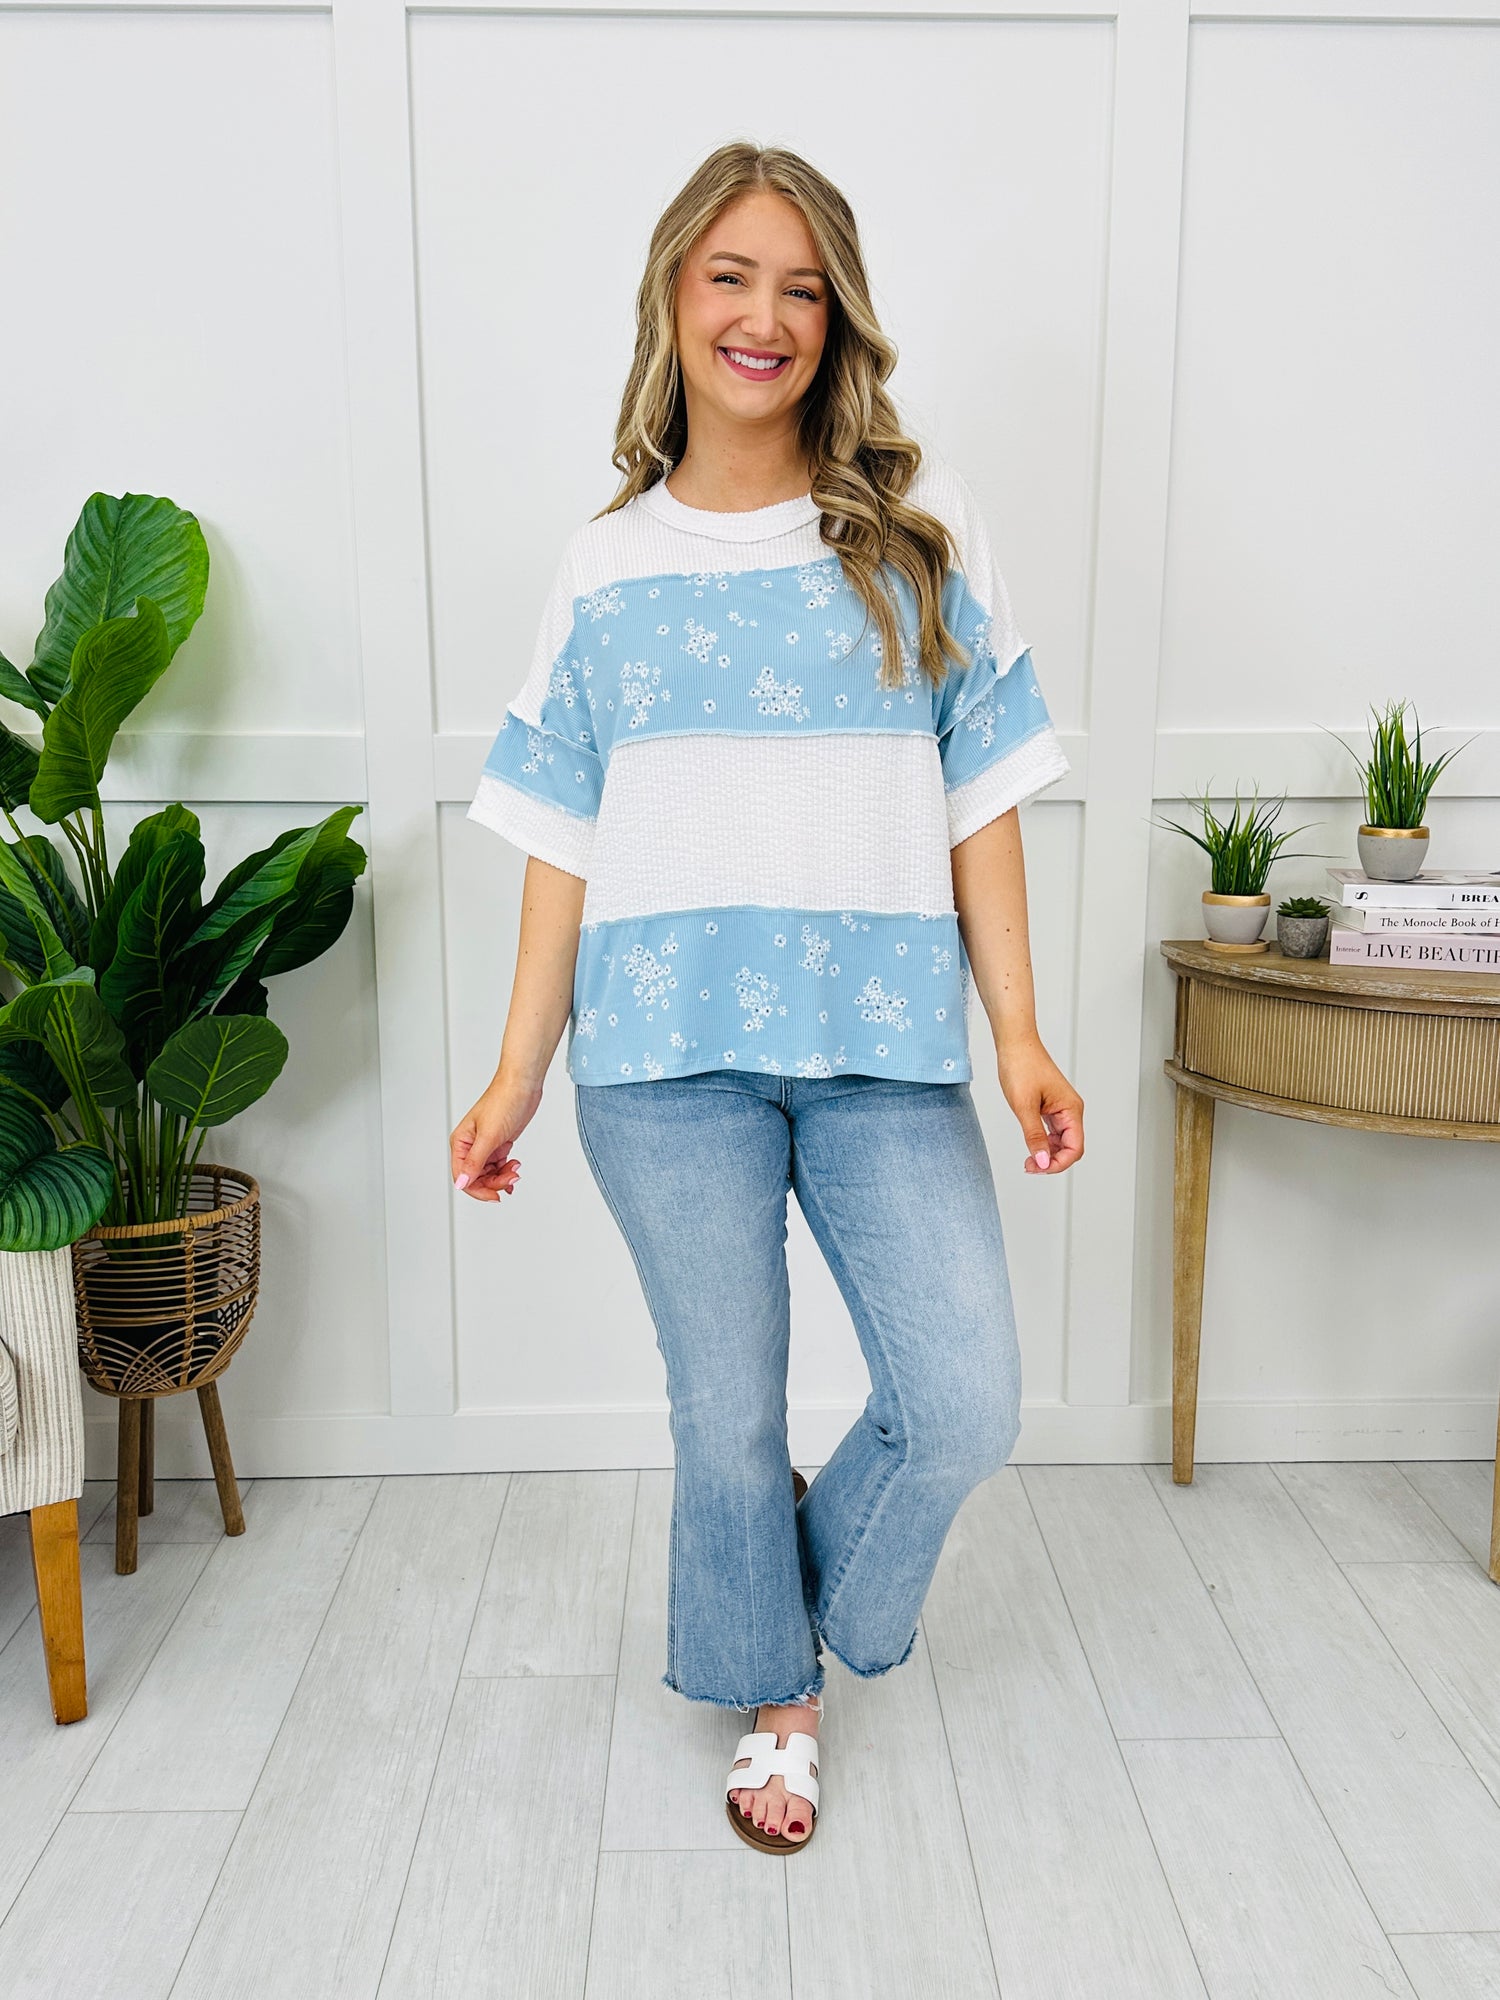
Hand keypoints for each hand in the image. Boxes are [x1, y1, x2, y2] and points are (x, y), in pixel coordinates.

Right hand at [449, 1073, 542, 1201]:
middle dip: (494, 1183)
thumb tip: (461, 1183)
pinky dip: (506, 1170)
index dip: (478, 1190)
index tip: (495, 1196)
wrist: (523, 1085)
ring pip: (489, 1173)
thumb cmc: (504, 1101)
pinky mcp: (498, 1143)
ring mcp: (485, 1145)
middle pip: (476, 1178)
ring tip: (515, 1170)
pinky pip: (498, 1165)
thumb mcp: (489, 1136)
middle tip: (511, 1179)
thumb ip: (475, 1162)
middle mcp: (470, 1145)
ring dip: (502, 1177)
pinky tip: (514, 1169)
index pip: (462, 1177)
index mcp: (461, 1143)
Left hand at [995, 1031, 1083, 1176]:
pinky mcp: (1050, 1106)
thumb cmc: (1022, 1066)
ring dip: (1047, 1154)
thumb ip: (1034, 1136)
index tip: (1038, 1168)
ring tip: (1028, 1160)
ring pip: (1061, 1141)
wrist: (1015, 1044)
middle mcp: (1070, 1110)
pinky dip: (1043, 1142)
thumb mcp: (1024, 1106)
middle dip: (1052, 1161)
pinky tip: (1031, 1146)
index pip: (1075, 1147)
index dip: (1058, 1163)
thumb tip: (1042, 1161)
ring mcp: (1061, 1108)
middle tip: (1029, 1166)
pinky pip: (1052, 1131)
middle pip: (1070, 1147)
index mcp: (1071, 1109)